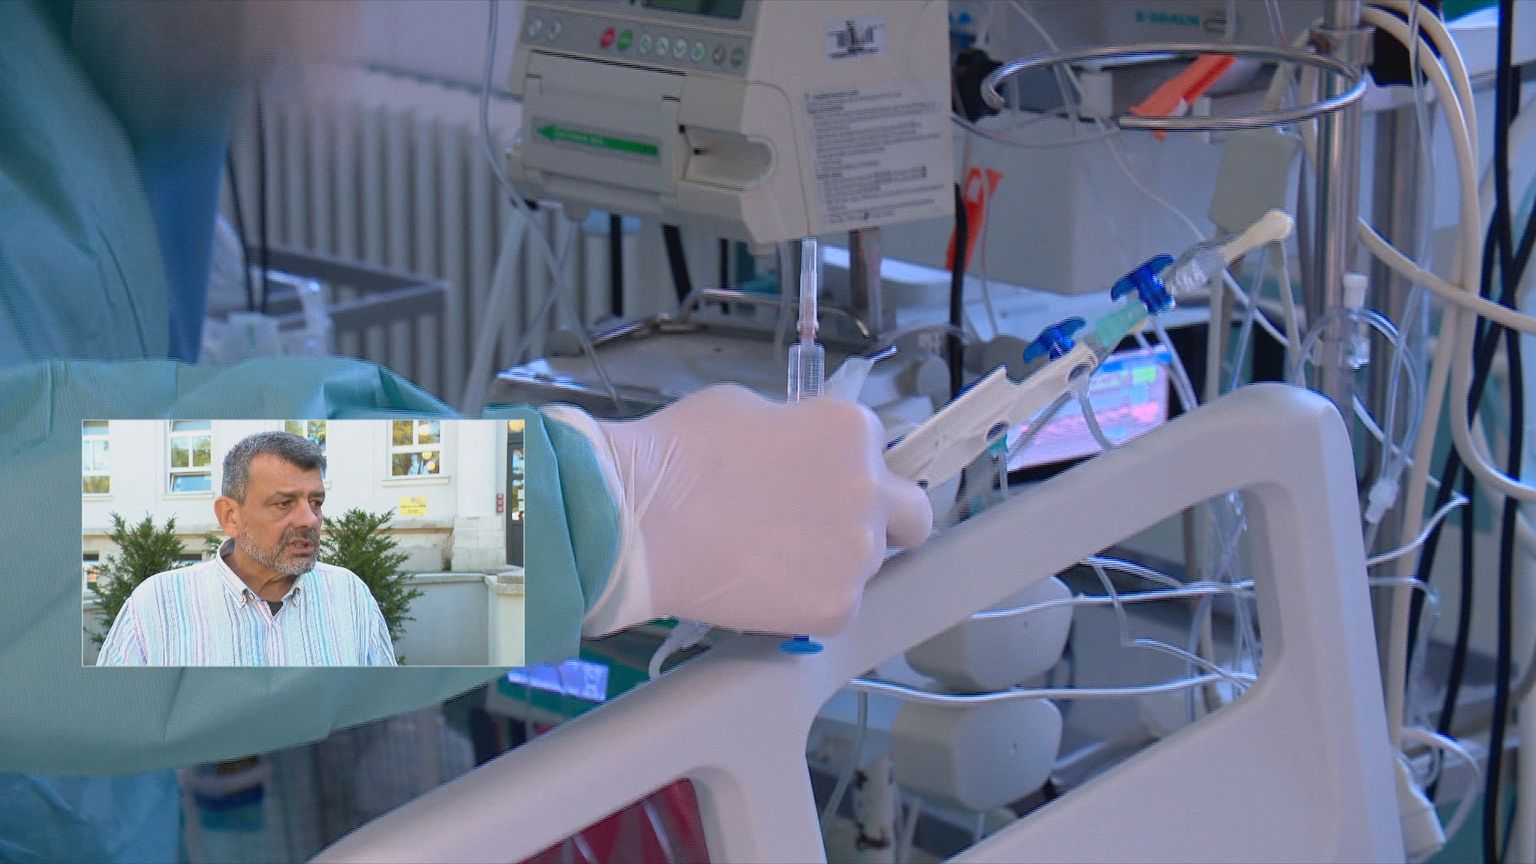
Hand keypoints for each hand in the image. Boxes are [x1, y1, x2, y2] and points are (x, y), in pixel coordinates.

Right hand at [569, 385, 931, 636]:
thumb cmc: (679, 453)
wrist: (639, 522)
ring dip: (834, 560)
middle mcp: (870, 490)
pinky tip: (764, 587)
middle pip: (909, 514)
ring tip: (771, 560)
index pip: (879, 449)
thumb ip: (795, 431)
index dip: (846, 465)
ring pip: (867, 564)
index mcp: (851, 430)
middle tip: (829, 527)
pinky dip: (808, 600)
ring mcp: (858, 554)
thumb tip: (798, 452)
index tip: (817, 481)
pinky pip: (836, 604)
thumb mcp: (748, 410)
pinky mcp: (835, 608)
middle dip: (883, 518)